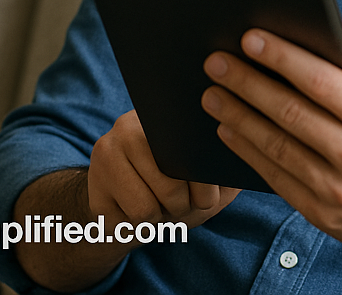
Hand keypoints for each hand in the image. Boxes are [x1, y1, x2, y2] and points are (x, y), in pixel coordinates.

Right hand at [15, 112, 240, 292]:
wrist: (121, 212)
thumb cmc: (173, 193)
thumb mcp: (205, 180)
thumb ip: (226, 170)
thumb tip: (245, 163)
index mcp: (166, 114)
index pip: (194, 143)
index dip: (205, 181)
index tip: (207, 197)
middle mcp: (132, 122)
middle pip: (173, 181)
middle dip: (184, 206)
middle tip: (178, 204)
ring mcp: (108, 147)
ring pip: (152, 205)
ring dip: (162, 217)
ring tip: (158, 205)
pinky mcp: (95, 178)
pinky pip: (132, 218)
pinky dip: (141, 226)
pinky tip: (135, 210)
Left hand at [200, 30, 341, 266]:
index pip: (322, 81)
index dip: (282, 57)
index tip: (251, 38)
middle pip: (290, 112)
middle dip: (248, 82)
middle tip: (217, 61)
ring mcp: (338, 191)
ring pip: (276, 146)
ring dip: (238, 116)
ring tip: (212, 93)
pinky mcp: (321, 214)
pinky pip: (276, 177)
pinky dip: (247, 152)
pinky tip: (229, 128)